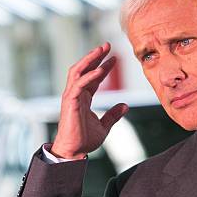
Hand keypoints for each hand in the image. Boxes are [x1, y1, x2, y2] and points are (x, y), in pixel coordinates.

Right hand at [51, 42, 127, 159]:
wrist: (74, 151)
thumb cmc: (84, 140)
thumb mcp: (104, 126)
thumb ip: (113, 115)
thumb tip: (125, 106)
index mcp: (83, 98)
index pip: (93, 77)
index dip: (103, 66)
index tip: (114, 58)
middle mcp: (76, 94)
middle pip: (84, 69)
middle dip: (95, 56)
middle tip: (107, 45)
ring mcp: (71, 97)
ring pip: (78, 71)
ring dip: (89, 59)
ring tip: (101, 50)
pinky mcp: (70, 102)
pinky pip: (79, 85)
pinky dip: (89, 76)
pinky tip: (100, 70)